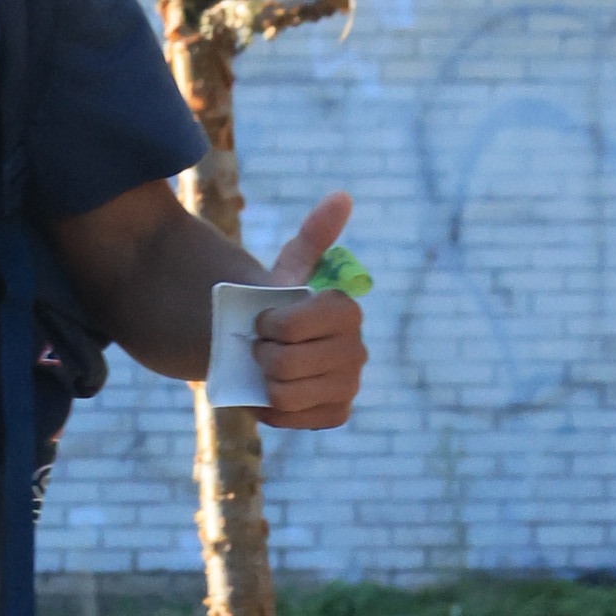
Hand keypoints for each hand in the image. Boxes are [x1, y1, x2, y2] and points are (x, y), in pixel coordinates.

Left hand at [254, 186, 368, 430]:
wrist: (266, 350)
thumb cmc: (274, 309)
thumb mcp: (287, 272)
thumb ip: (312, 237)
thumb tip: (343, 196)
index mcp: (346, 312)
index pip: (301, 325)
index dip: (274, 326)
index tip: (262, 321)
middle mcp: (356, 350)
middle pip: (289, 363)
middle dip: (263, 356)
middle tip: (259, 348)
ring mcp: (348, 385)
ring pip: (289, 394)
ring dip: (265, 382)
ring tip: (265, 370)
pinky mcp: (336, 413)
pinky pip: (297, 419)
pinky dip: (274, 411)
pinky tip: (270, 396)